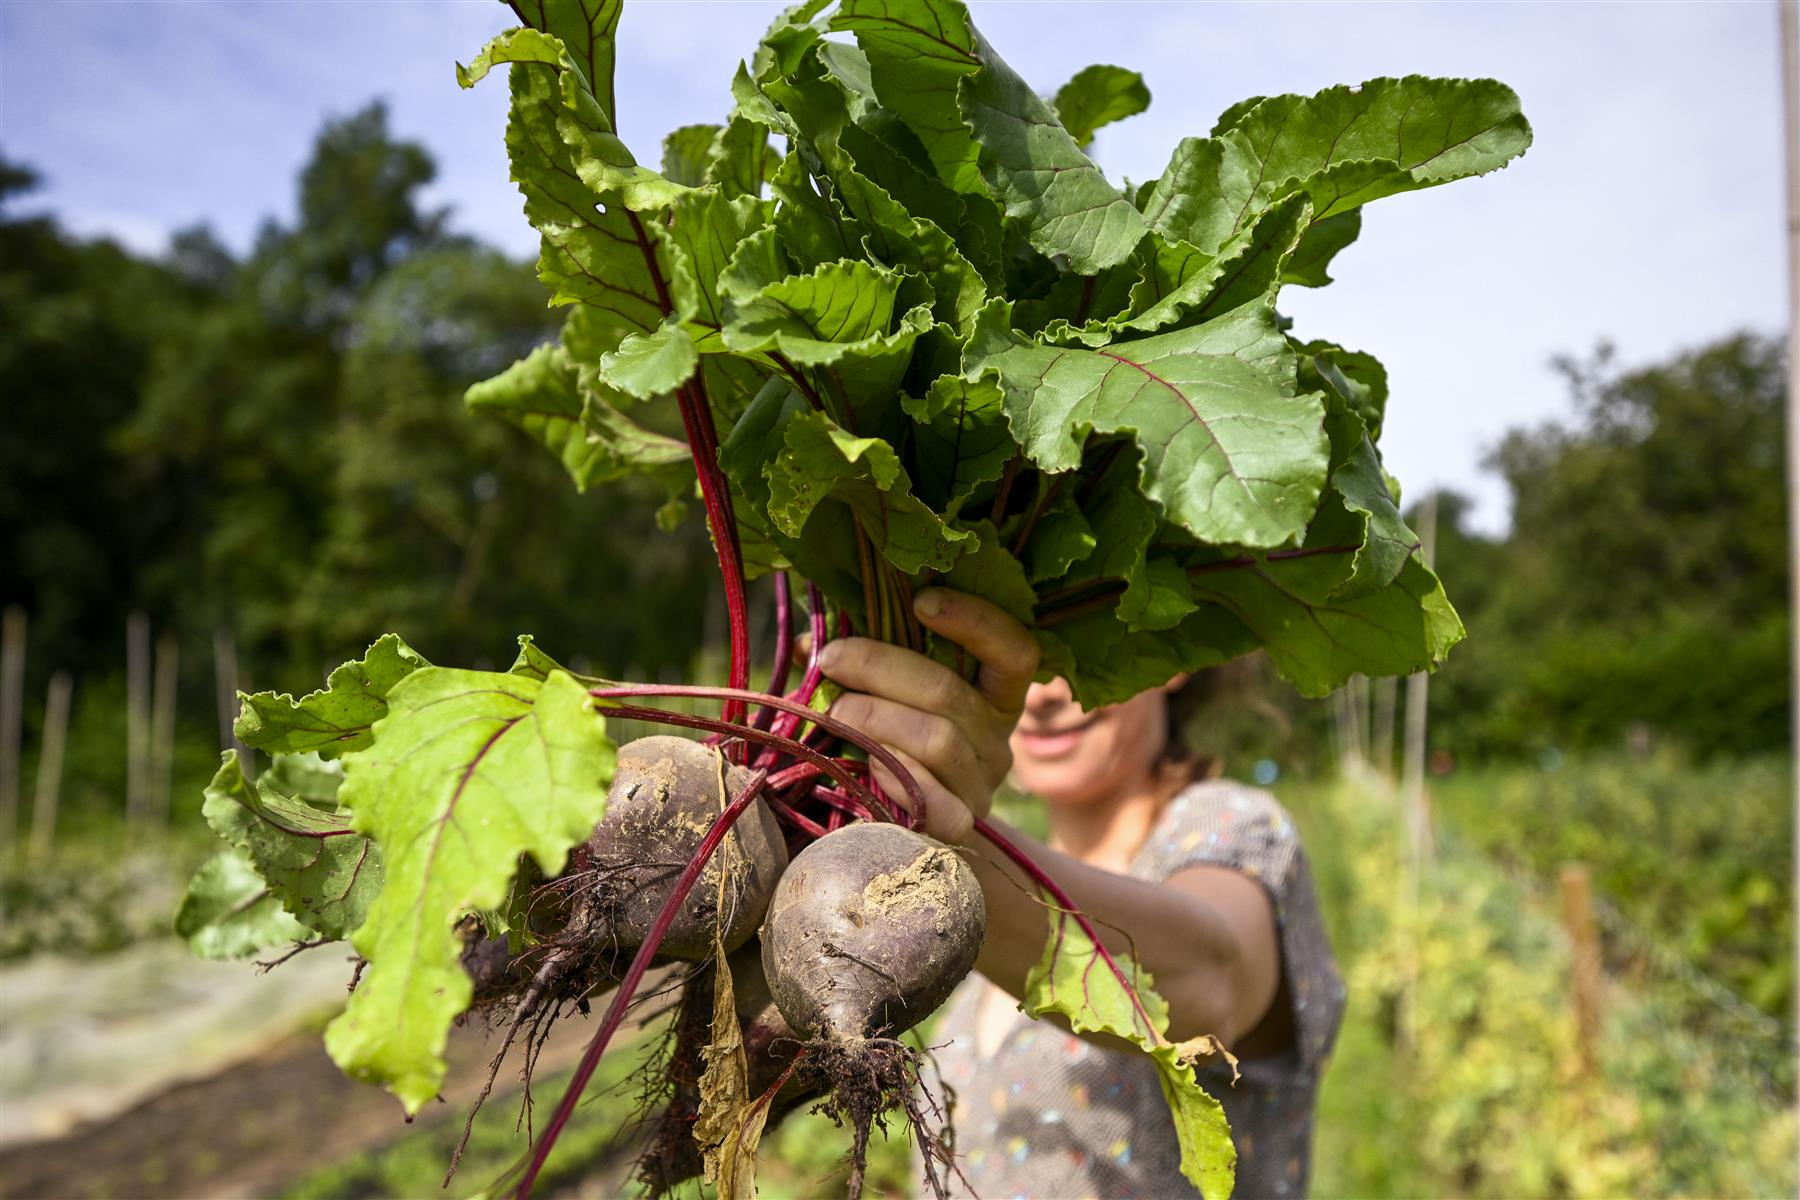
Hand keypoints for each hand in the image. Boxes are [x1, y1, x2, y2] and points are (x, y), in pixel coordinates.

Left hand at [820, 588, 1039, 843]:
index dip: (975, 621)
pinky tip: (868, 765)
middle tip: (831, 658)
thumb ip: (862, 664)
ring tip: (835, 711)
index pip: (1015, 651)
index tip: (921, 602)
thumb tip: (809, 641)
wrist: (908, 832)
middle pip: (949, 693)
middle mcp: (999, 738)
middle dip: (881, 667)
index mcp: (996, 695)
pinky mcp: (961, 824)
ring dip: (877, 718)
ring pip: (939, 740)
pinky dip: (897, 775)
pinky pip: (936, 799)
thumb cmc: (894, 743)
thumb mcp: (891, 695)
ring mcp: (983, 784)